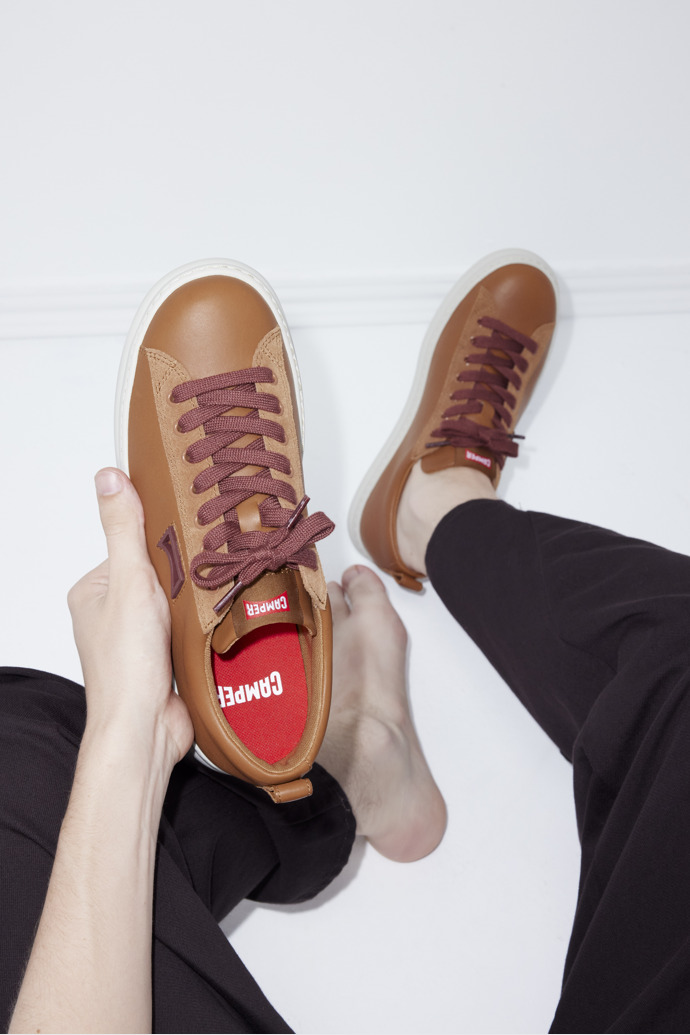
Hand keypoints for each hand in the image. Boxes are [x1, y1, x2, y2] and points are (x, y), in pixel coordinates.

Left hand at [68, 468, 193, 768]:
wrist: (145, 730)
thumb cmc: (128, 666)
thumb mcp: (129, 582)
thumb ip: (124, 530)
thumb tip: (109, 478)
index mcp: (92, 591)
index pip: (132, 545)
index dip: (163, 541)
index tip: (189, 536)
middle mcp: (111, 614)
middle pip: (158, 573)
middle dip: (185, 573)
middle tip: (209, 568)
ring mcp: (137, 637)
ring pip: (177, 601)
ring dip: (198, 601)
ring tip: (216, 596)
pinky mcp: (162, 657)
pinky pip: (188, 627)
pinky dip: (204, 624)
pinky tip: (219, 621)